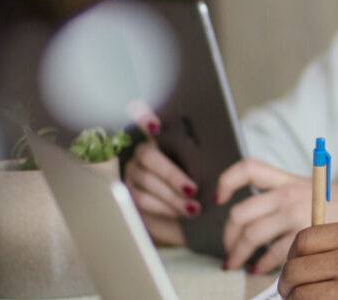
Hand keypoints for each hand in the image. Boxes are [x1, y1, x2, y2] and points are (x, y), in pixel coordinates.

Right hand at [121, 112, 197, 246]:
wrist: (185, 219)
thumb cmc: (197, 188)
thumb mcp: (202, 171)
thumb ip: (198, 160)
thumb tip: (208, 159)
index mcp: (163, 138)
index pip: (145, 119)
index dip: (144, 117)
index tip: (154, 124)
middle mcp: (143, 151)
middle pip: (149, 156)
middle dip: (172, 174)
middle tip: (192, 189)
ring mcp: (133, 172)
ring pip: (147, 180)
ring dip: (172, 197)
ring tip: (194, 208)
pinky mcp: (129, 194)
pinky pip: (143, 199)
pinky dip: (164, 207)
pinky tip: (179, 212)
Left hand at [217, 158, 313, 272]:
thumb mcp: (312, 188)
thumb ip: (285, 195)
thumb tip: (254, 217)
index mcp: (287, 180)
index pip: (249, 170)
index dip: (227, 181)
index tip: (218, 198)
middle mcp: (288, 194)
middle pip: (241, 212)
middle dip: (227, 235)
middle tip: (227, 248)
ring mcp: (295, 214)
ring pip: (250, 235)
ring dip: (237, 254)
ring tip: (235, 263)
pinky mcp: (304, 235)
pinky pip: (272, 254)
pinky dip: (261, 265)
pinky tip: (259, 269)